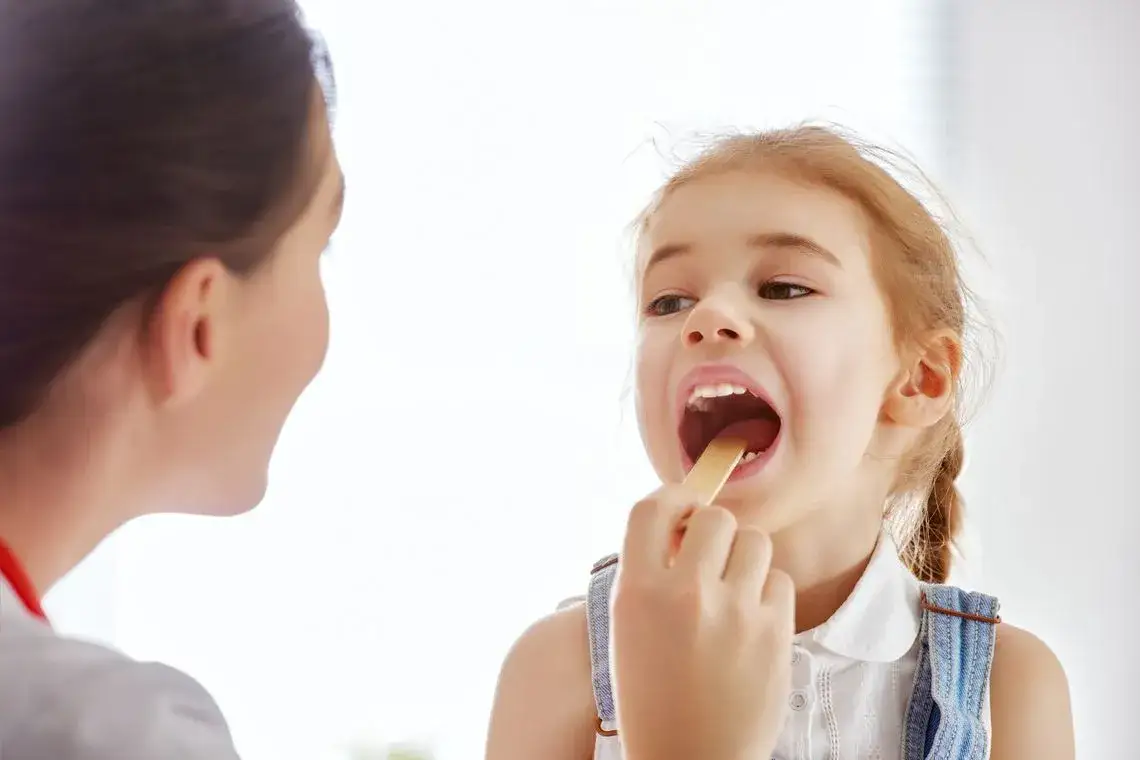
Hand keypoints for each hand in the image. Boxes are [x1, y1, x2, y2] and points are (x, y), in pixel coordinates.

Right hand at [610, 485, 794, 759]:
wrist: (689, 759)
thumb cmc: (653, 697)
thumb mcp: (628, 630)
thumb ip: (649, 574)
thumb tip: (683, 525)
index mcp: (637, 592)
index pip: (652, 507)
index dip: (671, 498)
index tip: (682, 507)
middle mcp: (686, 594)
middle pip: (714, 516)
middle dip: (713, 532)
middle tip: (710, 558)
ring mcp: (735, 613)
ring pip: (755, 541)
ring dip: (744, 558)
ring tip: (733, 590)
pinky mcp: (775, 633)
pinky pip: (780, 581)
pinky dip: (768, 594)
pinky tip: (752, 621)